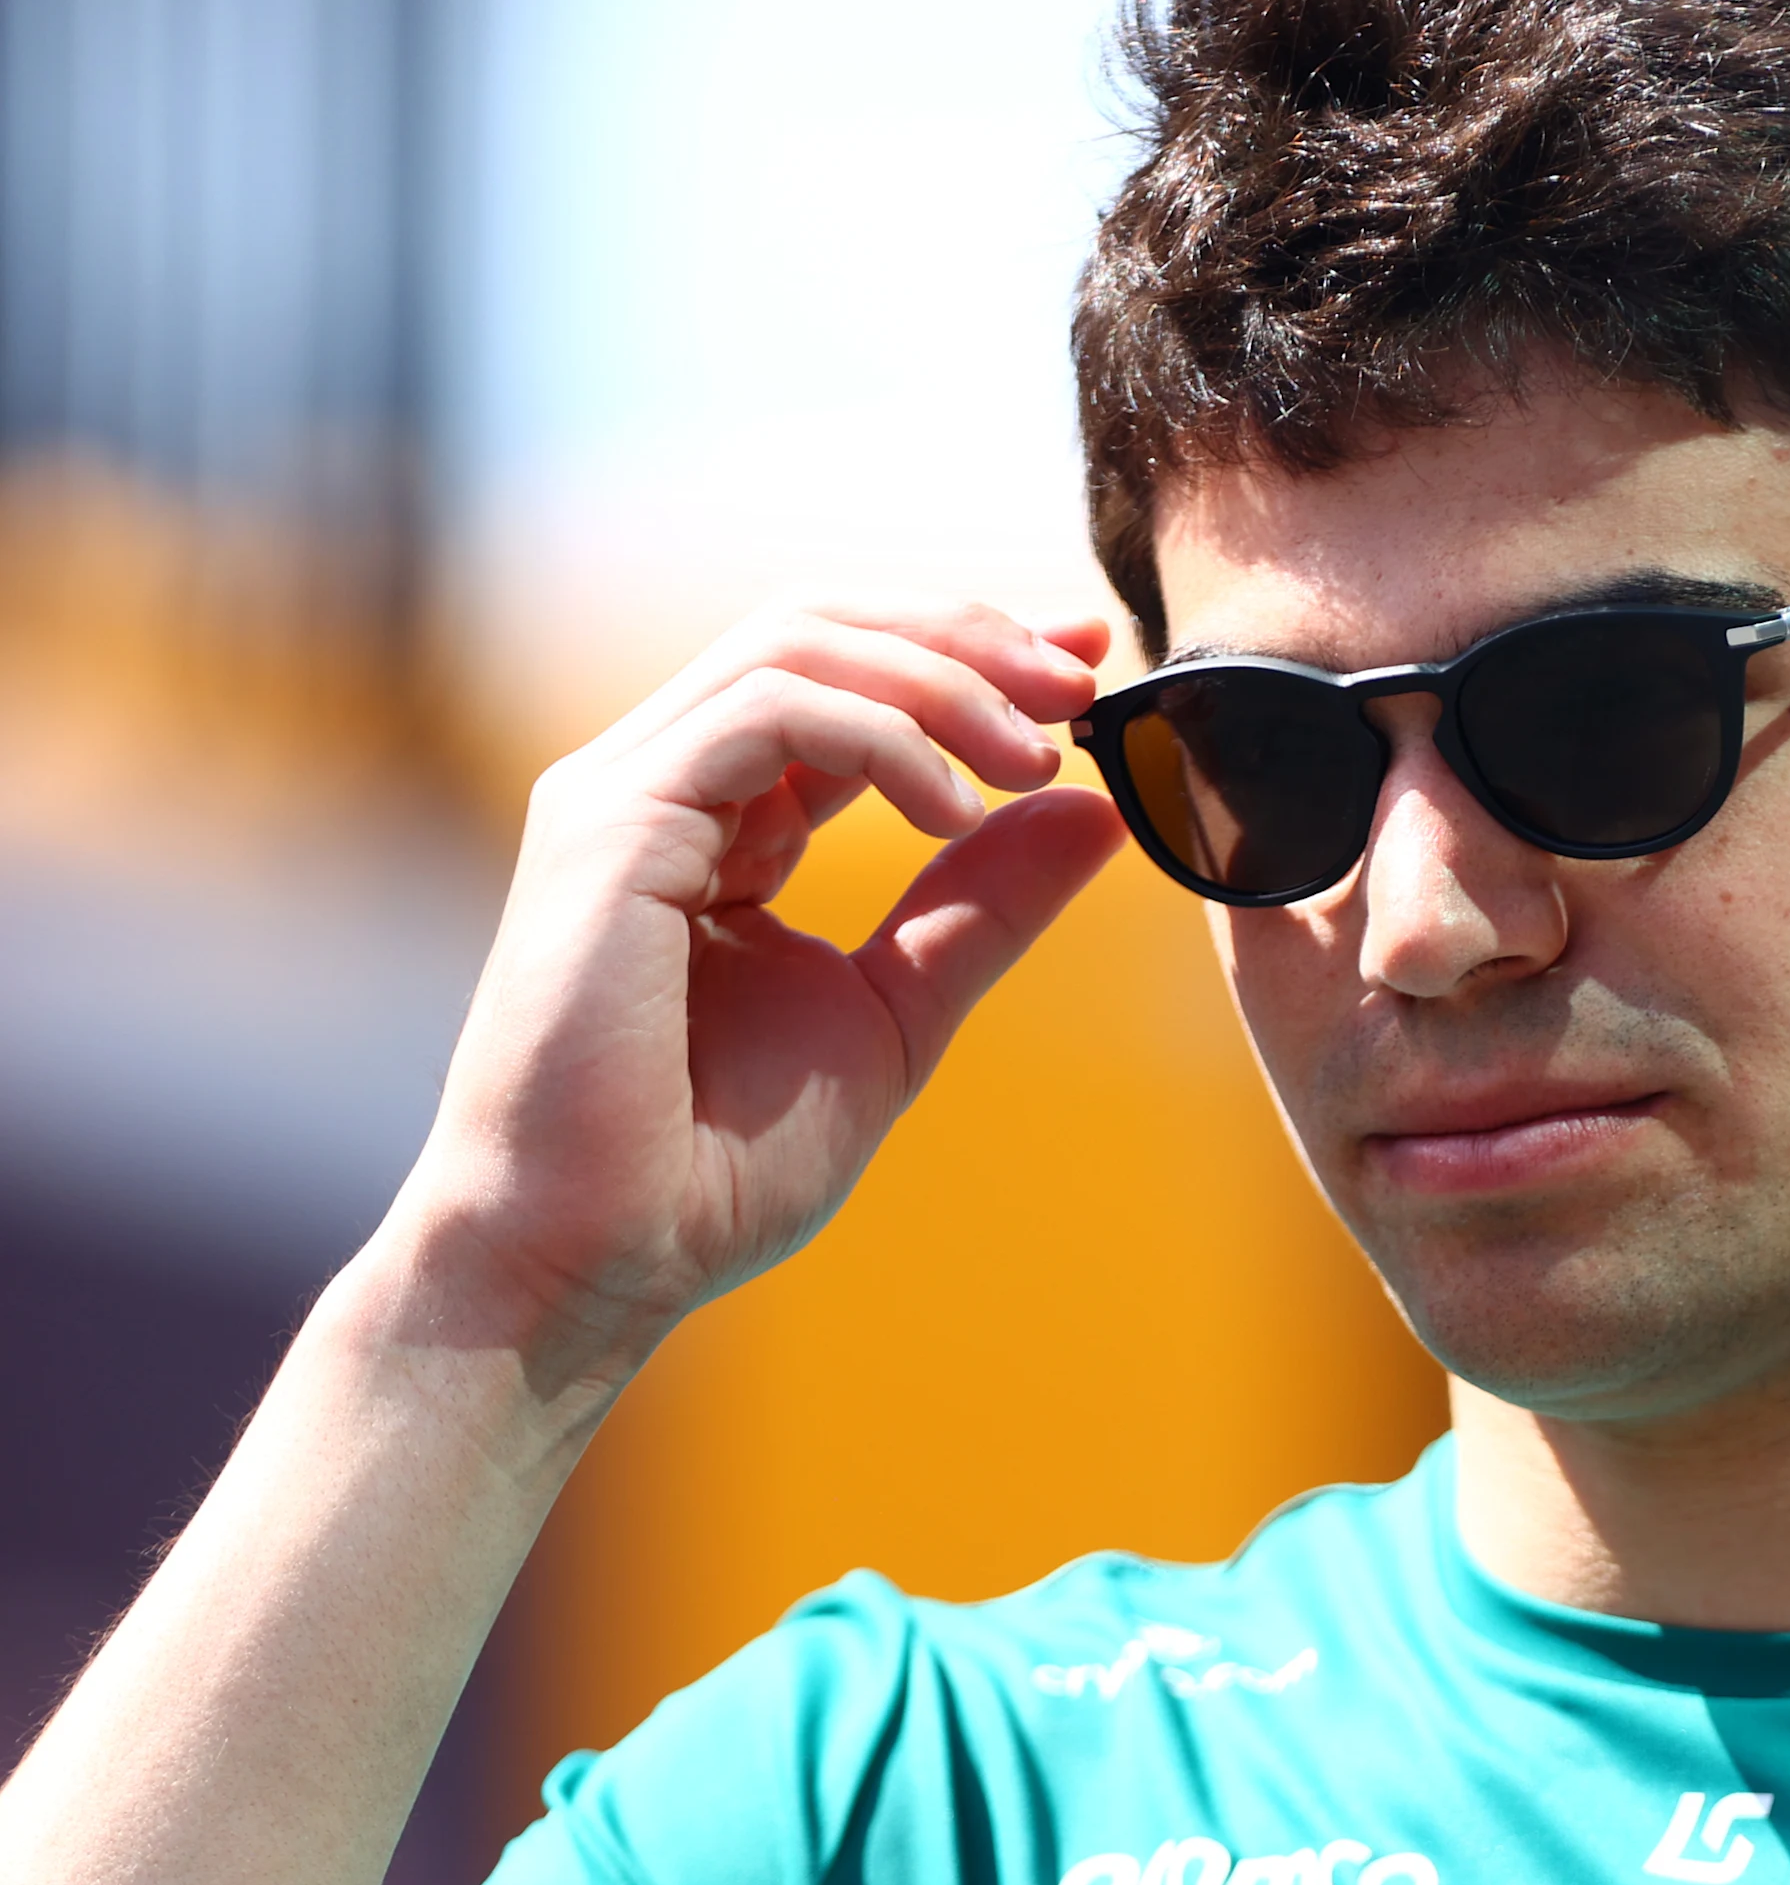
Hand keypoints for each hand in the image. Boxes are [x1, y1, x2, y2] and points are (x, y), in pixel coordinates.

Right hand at [391, 597, 1124, 1384]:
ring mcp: (625, 793)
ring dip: (941, 680)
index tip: (1087, 659)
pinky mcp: (609, 824)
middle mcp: (664, 782)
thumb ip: (984, 905)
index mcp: (724, 819)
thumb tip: (1099, 811)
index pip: (849, 678)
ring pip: (796, 646)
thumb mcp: (895, 1010)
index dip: (971, 651)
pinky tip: (953, 811)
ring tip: (1036, 759)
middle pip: (823, 626)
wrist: (595, 1258)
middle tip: (1082, 675)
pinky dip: (879, 737)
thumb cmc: (713, 1163)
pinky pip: (764, 713)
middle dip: (968, 635)